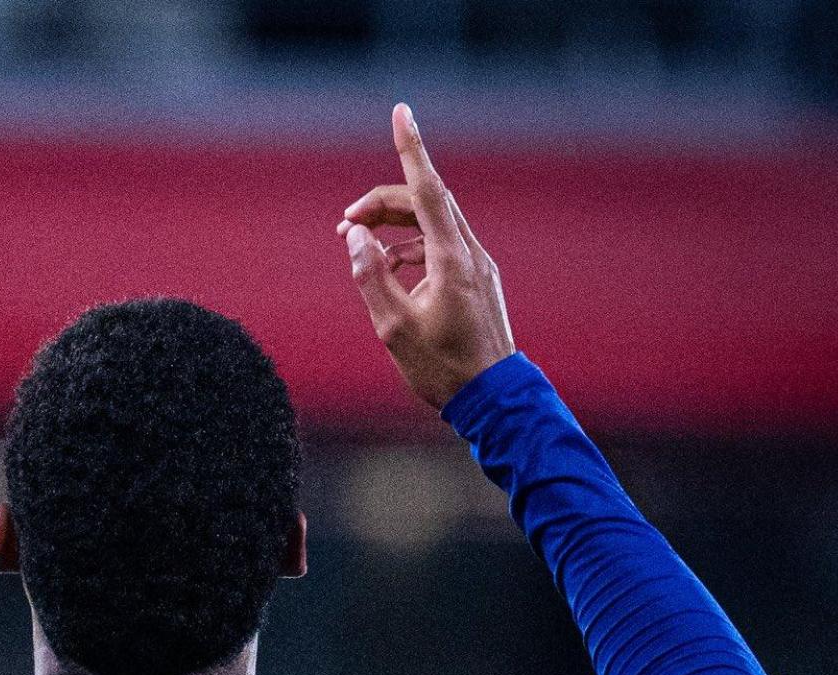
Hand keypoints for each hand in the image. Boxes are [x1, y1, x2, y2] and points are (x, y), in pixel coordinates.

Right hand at [338, 105, 514, 409]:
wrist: (493, 399)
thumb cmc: (442, 369)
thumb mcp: (393, 327)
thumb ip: (370, 277)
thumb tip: (356, 239)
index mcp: (451, 260)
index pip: (427, 189)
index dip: (410, 149)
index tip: (400, 112)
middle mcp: (470, 254)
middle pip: (426, 203)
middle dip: (384, 202)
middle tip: (345, 223)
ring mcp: (477, 267)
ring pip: (434, 224)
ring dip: (394, 227)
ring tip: (360, 248)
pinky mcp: (476, 281)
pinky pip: (441, 247)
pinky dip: (411, 248)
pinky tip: (390, 269)